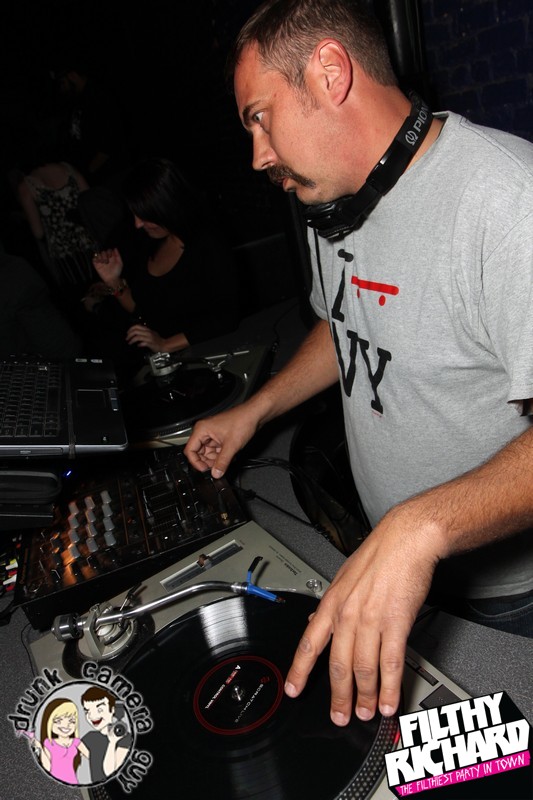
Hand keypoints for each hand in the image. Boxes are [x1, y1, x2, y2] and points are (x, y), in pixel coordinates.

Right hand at [92, 248, 122, 286]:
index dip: (109, 252)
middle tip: (107, 261)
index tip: (111, 256)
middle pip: (103, 252)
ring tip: (103, 262)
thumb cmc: (117, 271)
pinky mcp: (96, 265)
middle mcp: (105, 258)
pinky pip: (93, 259)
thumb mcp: (120, 263)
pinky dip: (95, 259)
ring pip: (98, 254)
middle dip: (105, 255)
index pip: (108, 250)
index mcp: (111, 257)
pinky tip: (99, 262)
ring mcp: (101, 262)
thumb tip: (115, 248)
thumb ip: (118, 255)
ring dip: (101, 257)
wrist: (112, 278)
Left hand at [126, 324, 164, 351]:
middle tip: (127, 339)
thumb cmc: (157, 340)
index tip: (127, 333)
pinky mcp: (150, 343)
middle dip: (129, 335)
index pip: (136, 326)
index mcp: (147, 329)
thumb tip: (136, 332)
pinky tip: (138, 345)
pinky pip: (142, 343)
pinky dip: (139, 344)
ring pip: (137, 337)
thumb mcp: (150, 333)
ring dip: (132, 340)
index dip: (130, 329)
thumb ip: (144, 332)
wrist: (164, 344)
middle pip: (135, 331)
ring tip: (130, 342)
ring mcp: (149, 338)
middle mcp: (147, 332)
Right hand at [184, 403, 261, 477]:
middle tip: (217, 468)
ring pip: (209, 453)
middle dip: (208, 461)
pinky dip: (222, 455)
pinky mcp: (220, 437)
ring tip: (226, 461)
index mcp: (202, 430)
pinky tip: (230, 456)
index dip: (196, 462)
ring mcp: (212, 434)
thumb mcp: (231, 446)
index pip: (190, 450)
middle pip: (199, 453)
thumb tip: (216, 474)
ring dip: (217, 459)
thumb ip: (222, 462)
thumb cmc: (242, 421)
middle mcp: (205, 431)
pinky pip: (216, 450)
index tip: (204, 470)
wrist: (254, 414)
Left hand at [284, 504, 439, 723]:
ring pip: (364, 669)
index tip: (293, 690)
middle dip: (338, 696)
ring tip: (367, 713)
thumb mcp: (344, 577)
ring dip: (365, 697)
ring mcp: (371, 620)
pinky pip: (390, 663)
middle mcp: (348, 614)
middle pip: (338, 665)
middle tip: (340, 716)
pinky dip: (390, 687)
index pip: (309, 643)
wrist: (406, 540)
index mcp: (332, 603)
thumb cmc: (379, 555)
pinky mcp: (396, 623)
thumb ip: (331, 604)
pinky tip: (390, 701)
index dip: (300, 670)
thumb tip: (316, 620)